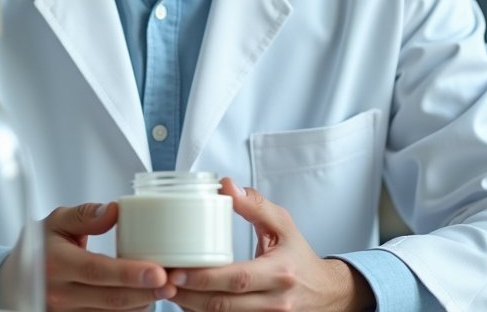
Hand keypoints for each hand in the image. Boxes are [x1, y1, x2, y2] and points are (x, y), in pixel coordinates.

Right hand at [39, 201, 176, 311]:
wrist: (19, 276)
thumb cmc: (44, 245)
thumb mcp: (58, 221)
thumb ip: (86, 214)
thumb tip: (114, 210)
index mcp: (55, 263)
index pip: (96, 270)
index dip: (128, 273)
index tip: (158, 271)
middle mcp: (59, 293)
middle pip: (109, 298)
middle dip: (144, 291)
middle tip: (172, 282)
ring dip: (141, 302)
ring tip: (165, 289)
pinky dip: (130, 310)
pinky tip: (145, 298)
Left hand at [169, 179, 373, 311]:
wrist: (324, 293)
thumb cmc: (298, 256)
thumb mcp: (283, 224)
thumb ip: (254, 204)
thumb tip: (225, 186)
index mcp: (280, 272)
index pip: (238, 278)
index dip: (205, 277)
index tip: (177, 270)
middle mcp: (274, 301)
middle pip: (223, 304)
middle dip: (188, 294)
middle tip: (162, 279)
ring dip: (190, 306)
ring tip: (167, 288)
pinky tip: (186, 300)